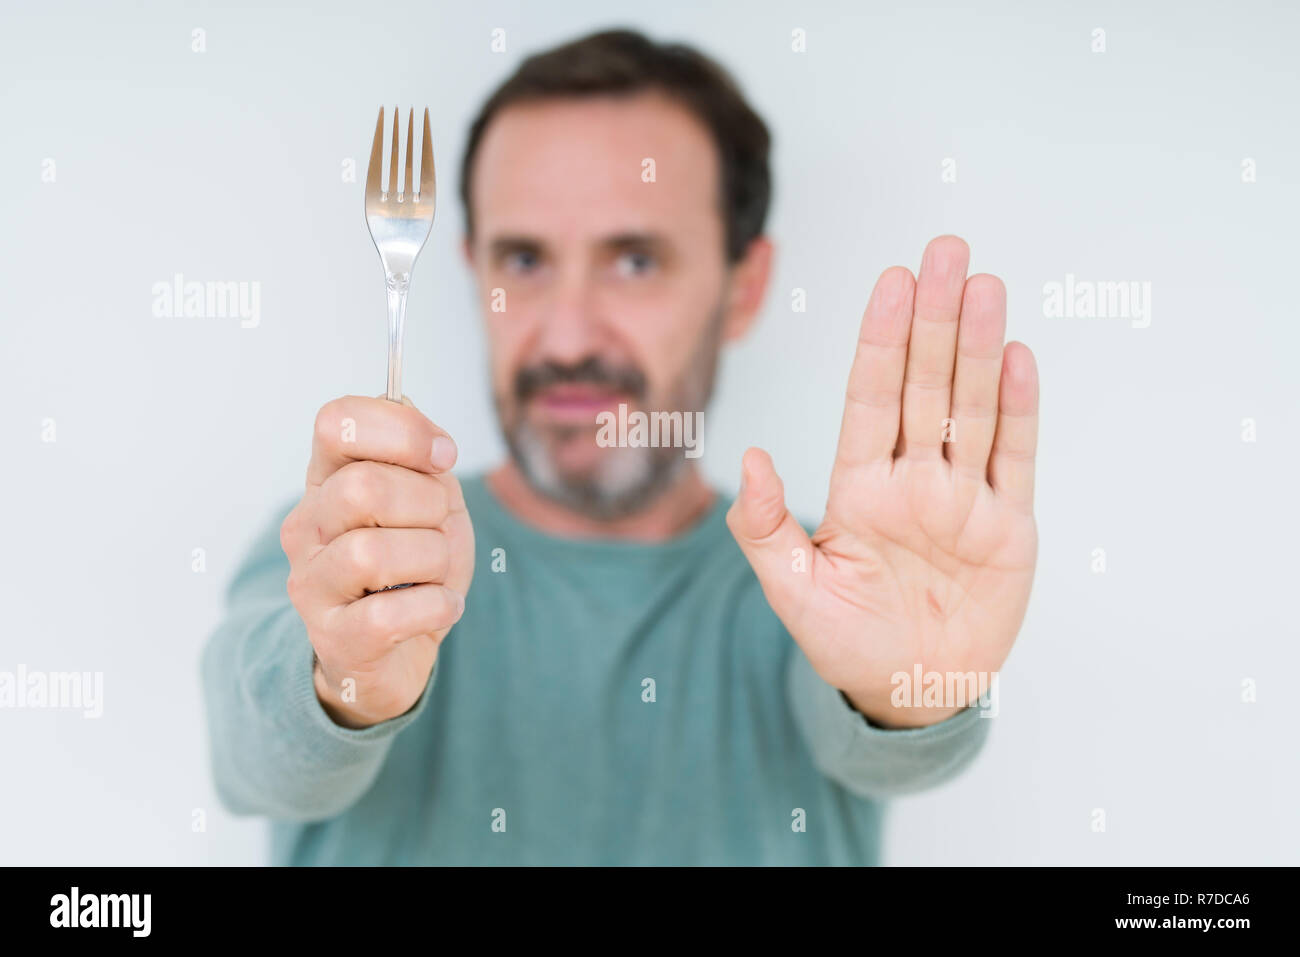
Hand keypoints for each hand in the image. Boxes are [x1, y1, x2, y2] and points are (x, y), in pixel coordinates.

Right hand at [279, 394, 474, 728]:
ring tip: (434, 574)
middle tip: (437, 527)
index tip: (442, 457)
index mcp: (328, 479)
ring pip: (373, 552)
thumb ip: (420, 458)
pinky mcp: (335, 638)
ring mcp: (312, 584)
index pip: (336, 421)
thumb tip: (410, 412)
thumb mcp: (430, 501)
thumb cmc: (415, 566)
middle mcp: (307, 526)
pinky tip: (440, 606)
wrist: (400, 652)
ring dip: (431, 560)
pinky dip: (436, 606)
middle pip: (363, 487)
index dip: (402, 430)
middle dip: (427, 505)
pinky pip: (389, 613)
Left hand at [727, 236, 1038, 727]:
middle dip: (935, 319)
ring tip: (984, 286)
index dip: (882, 339)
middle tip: (946, 250)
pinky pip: (1015, 458)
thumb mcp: (792, 588)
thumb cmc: (846, 641)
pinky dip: (1019, 409)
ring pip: (973, 408)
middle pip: (926, 384)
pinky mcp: (1008, 527)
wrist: (909, 692)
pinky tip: (1017, 356)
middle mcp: (914, 479)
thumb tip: (745, 457)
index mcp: (861, 486)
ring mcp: (964, 498)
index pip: (872, 397)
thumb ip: (765, 524)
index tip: (893, 281)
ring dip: (979, 347)